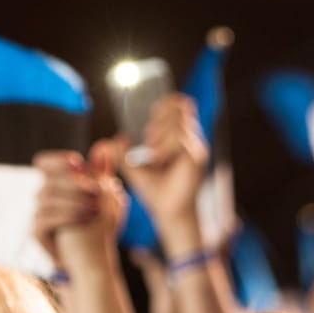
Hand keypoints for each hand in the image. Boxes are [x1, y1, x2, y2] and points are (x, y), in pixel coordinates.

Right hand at [32, 145, 125, 270]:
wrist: (92, 257)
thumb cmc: (98, 223)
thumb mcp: (105, 196)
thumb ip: (102, 172)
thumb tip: (104, 144)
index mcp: (57, 182)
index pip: (43, 162)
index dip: (57, 160)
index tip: (78, 162)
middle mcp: (44, 195)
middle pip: (48, 180)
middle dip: (73, 183)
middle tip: (96, 190)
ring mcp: (38, 213)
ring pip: (46, 198)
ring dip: (73, 200)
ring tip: (95, 207)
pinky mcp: (37, 231)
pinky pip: (44, 218)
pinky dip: (66, 216)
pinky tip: (85, 217)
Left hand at [120, 95, 208, 229]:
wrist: (168, 210)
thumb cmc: (154, 189)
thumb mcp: (132, 167)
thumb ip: (121, 152)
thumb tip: (116, 137)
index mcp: (176, 135)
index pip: (178, 104)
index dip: (166, 102)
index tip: (151, 113)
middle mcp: (189, 137)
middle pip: (180, 106)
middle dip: (160, 119)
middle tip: (149, 139)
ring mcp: (195, 145)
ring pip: (179, 122)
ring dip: (161, 135)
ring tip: (153, 154)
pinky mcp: (197, 155)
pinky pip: (181, 138)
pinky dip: (166, 147)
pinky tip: (159, 160)